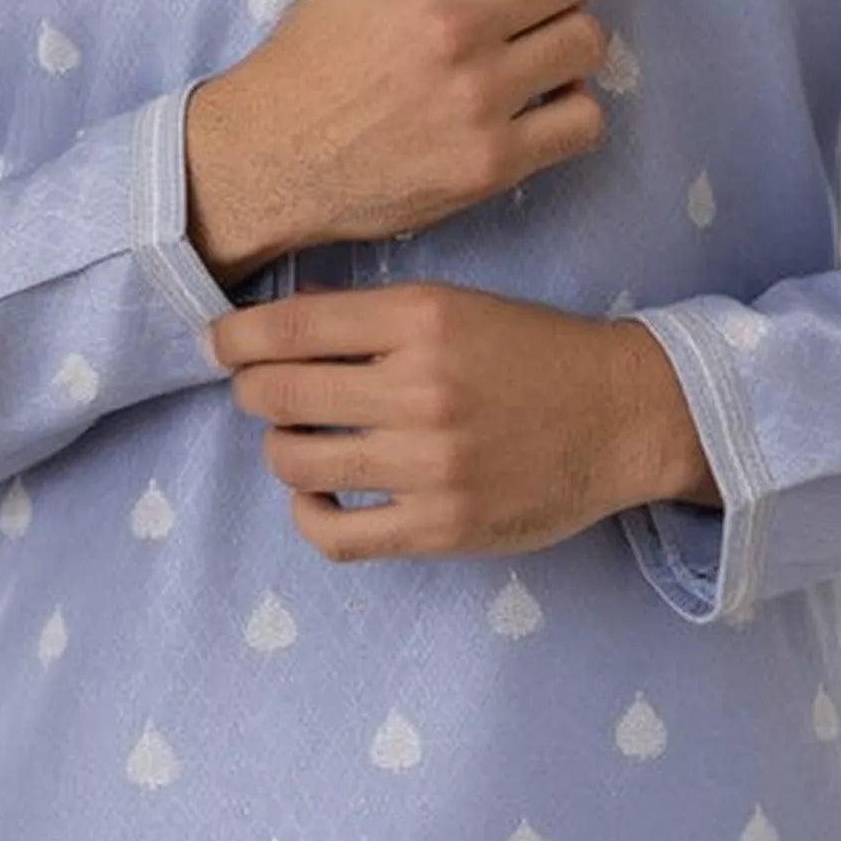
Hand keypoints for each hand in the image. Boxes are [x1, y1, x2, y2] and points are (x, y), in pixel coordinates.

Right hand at [185, 0, 613, 273]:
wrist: (276, 152)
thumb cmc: (325, 46)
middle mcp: (453, 23)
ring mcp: (477, 96)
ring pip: (588, 43)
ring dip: (569, 40)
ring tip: (533, 51)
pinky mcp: (492, 162)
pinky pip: (585, 120)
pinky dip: (571, 110)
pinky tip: (538, 104)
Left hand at [203, 278, 702, 564]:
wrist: (622, 416)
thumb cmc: (534, 353)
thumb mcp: (456, 306)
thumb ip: (370, 313)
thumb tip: (283, 318)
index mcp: (423, 318)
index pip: (291, 326)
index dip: (234, 336)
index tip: (218, 343)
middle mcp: (421, 389)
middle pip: (279, 395)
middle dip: (249, 391)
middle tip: (256, 392)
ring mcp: (430, 465)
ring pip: (296, 463)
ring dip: (280, 450)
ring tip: (298, 442)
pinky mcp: (441, 527)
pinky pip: (336, 534)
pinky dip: (309, 514)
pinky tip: (319, 496)